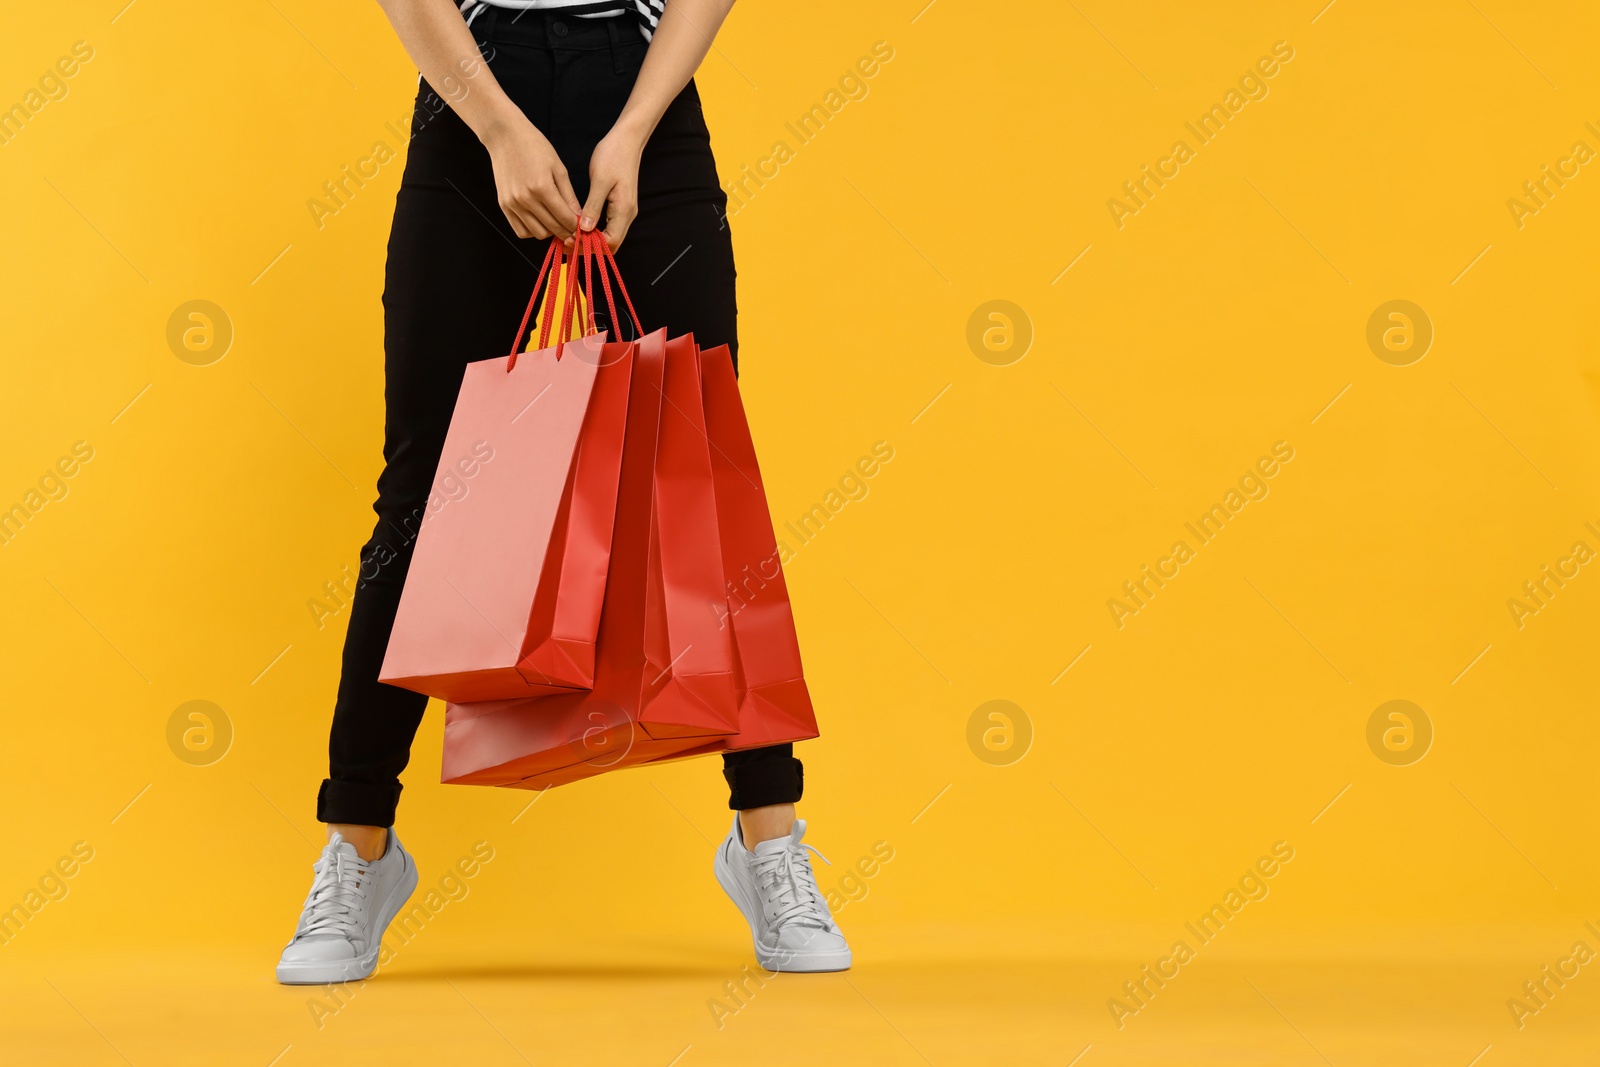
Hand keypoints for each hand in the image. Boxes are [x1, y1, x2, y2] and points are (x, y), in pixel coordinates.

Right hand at [482, 113, 579, 239]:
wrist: (505, 137)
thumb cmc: (534, 147)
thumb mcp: (558, 168)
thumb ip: (569, 195)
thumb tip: (579, 217)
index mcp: (542, 187)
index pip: (565, 218)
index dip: (576, 226)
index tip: (582, 226)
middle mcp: (526, 199)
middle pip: (552, 229)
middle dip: (566, 231)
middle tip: (572, 227)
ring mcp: (512, 204)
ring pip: (537, 234)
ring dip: (549, 232)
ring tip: (555, 222)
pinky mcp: (504, 205)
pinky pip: (520, 231)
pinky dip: (532, 231)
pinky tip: (540, 221)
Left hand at [578, 126, 644, 248]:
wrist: (628, 140)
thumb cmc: (614, 155)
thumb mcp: (600, 180)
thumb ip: (593, 207)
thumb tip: (584, 228)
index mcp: (624, 210)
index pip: (610, 242)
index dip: (591, 247)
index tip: (570, 241)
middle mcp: (627, 215)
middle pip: (611, 244)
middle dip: (589, 248)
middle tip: (566, 243)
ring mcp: (624, 211)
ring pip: (609, 237)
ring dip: (590, 241)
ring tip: (569, 237)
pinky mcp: (619, 206)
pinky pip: (607, 227)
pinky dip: (593, 231)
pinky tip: (578, 227)